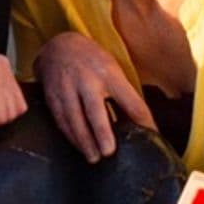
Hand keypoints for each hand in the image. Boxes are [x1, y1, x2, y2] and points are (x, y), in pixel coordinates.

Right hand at [38, 28, 154, 163]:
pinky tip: (79, 146)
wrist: (58, 46)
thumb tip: (142, 124)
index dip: (142, 120)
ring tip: (94, 158)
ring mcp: (67, 88)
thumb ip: (124, 95)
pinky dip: (71, 135)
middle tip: (108, 152)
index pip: (130, 100)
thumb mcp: (113, 70)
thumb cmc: (93, 61)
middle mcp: (87, 80)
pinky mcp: (53, 96)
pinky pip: (61, 120)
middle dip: (102, 132)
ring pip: (75, 118)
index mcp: (109, 74)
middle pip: (95, 110)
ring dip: (84, 141)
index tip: (151, 136)